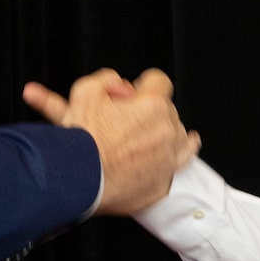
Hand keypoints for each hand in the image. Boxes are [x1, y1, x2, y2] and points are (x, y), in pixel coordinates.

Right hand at [22, 66, 198, 214]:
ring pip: (178, 134)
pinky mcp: (164, 179)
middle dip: (149, 111)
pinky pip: (182, 161)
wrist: (77, 180)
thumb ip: (106, 80)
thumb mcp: (84, 92)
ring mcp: (169, 157)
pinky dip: (179, 152)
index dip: (143, 85)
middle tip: (125, 120)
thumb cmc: (80, 140)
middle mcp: (167, 129)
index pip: (159, 81)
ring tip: (144, 137)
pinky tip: (183, 146)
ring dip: (165, 131)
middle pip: (167, 109)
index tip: (133, 94)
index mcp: (152, 105)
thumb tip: (118, 84)